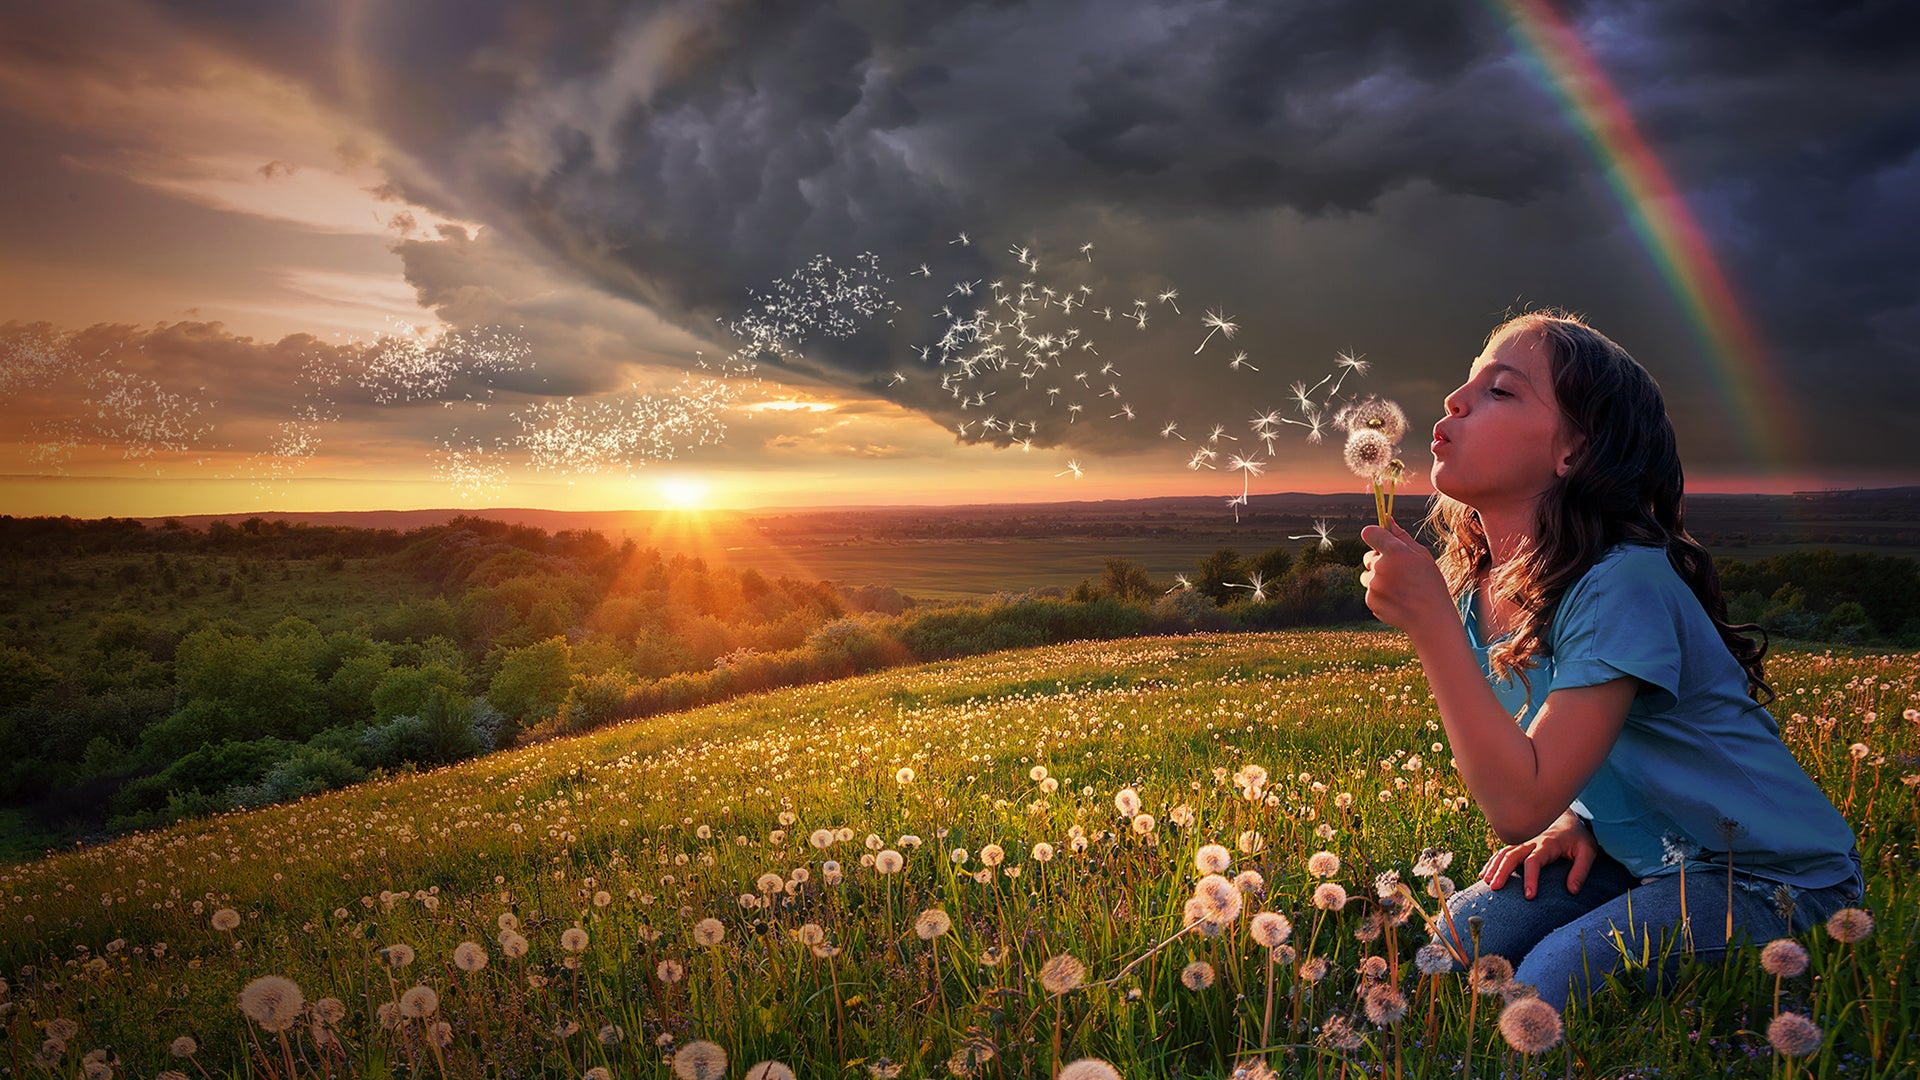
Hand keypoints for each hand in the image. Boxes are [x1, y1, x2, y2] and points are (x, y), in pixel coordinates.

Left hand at [1358, 520, 1453, 636]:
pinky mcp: (1370, 600)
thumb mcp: (1422, 556)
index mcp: (1396, 552)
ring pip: (1368, 576)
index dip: (1373, 536)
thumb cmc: (1430, 584)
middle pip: (1368, 557)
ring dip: (1378, 580)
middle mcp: (1381, 567)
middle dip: (1379, 562)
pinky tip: (1397, 600)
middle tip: (1399, 572)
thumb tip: (1388, 520)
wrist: (1431, 618)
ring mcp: (1374, 585)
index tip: (1379, 541)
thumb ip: (1402, 538)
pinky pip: (1370, 592)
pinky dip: (1380, 595)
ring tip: (1399, 588)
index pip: (1369, 533)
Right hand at [1480, 811, 1598, 899]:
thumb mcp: (1587, 851)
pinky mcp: (1518, 843)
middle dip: (1502, 872)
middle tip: (1495, 888)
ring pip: (1503, 853)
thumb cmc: (1578, 837)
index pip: (1534, 861)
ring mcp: (1522, 841)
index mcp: (1547, 844)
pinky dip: (1492, 862)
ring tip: (1486, 883)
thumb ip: (1581, 870)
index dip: (1530, 878)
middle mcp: (1531, 841)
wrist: (1568, 817)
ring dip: (1493, 867)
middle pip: (1511, 855)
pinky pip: (1501, 852)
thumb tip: (1572, 891)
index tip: (1529, 896)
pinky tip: (1484, 874)